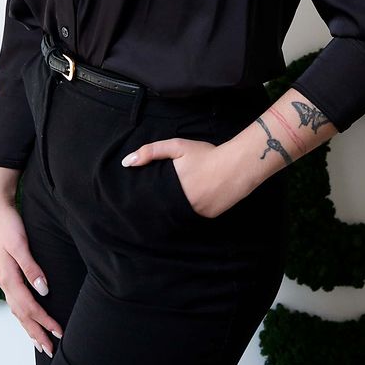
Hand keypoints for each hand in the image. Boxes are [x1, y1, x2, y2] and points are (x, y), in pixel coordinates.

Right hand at [0, 188, 63, 357]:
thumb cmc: (8, 224)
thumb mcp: (20, 244)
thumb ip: (31, 267)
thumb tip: (44, 290)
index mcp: (8, 278)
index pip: (29, 307)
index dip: (44, 321)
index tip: (59, 332)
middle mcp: (5, 282)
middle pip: (22, 315)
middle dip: (36, 333)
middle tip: (50, 350)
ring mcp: (4, 279)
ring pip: (17, 311)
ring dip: (29, 327)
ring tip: (40, 342)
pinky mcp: (7, 274)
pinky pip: (15, 302)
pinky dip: (23, 315)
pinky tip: (28, 319)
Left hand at [121, 138, 250, 218]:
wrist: (238, 165)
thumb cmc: (206, 154)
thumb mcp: (177, 147)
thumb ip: (151, 152)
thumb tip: (126, 163)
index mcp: (172, 188)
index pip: (152, 200)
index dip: (147, 200)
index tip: (139, 200)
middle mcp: (183, 204)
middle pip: (164, 208)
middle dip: (160, 205)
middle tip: (161, 199)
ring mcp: (196, 212)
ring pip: (179, 214)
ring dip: (176, 208)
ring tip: (177, 199)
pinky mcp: (208, 216)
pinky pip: (195, 215)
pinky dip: (192, 209)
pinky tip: (196, 199)